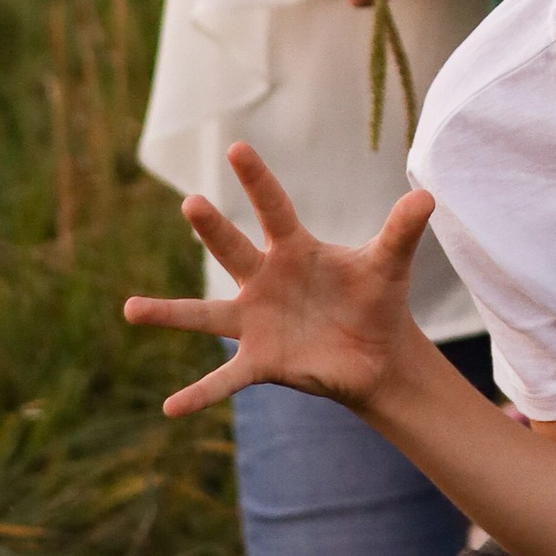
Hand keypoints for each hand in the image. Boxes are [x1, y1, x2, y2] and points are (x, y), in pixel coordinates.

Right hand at [125, 143, 432, 417]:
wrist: (377, 353)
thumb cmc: (374, 298)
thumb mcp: (388, 264)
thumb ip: (401, 231)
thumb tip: (427, 195)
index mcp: (294, 249)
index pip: (274, 208)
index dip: (258, 180)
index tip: (237, 147)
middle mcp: (265, 280)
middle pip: (234, 249)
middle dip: (214, 228)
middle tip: (192, 202)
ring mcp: (257, 321)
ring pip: (206, 314)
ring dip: (169, 313)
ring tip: (129, 308)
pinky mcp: (261, 361)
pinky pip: (224, 378)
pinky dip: (199, 394)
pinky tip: (169, 408)